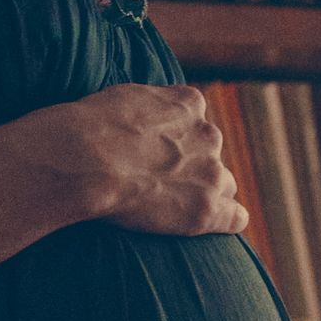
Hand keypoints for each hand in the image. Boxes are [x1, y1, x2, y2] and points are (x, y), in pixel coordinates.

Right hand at [34, 83, 247, 235]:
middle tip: (159, 184)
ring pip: (222, 186)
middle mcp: (208, 135)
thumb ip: (153, 105)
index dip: (179, 143)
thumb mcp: (127, 96)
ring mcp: (210, 173)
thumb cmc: (92, 127)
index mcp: (190, 103)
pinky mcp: (205, 209)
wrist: (85, 159)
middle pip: (211, 157)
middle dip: (193, 169)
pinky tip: (212, 224)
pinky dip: (227, 220)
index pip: (198, 124)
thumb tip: (151, 114)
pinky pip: (235, 217)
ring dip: (204, 194)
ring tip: (173, 207)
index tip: (158, 156)